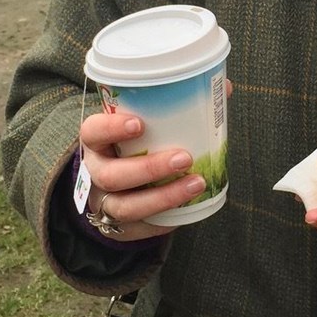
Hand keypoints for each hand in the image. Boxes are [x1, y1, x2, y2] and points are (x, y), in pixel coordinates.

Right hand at [80, 111, 203, 242]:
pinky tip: (187, 208)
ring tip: (197, 184)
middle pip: (111, 174)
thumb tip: (224, 87)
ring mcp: (104, 202)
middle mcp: (96, 172)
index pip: (92, 131)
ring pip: (125, 206)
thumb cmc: (137, 147)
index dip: (110, 128)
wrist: (117, 188)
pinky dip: (163, 221)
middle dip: (149, 168)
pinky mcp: (118, 227)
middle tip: (185, 157)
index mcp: (97, 142)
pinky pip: (138, 229)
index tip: (139, 123)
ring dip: (163, 197)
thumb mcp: (146, 127)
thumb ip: (177, 108)